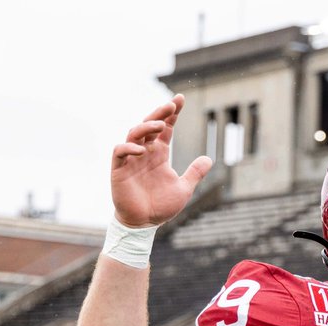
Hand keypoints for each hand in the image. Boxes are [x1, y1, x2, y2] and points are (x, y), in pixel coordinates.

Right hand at [111, 95, 212, 227]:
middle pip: (149, 125)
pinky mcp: (119, 169)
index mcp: (159, 154)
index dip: (171, 114)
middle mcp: (144, 152)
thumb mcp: (183, 188)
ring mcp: (131, 159)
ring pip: (134, 134)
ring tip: (160, 125)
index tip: (180, 99)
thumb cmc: (161, 206)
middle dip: (159, 113)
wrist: (144, 223)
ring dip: (146, 127)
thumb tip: (208, 158)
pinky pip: (120, 152)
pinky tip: (142, 150)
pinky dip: (129, 148)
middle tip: (171, 104)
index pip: (165, 129)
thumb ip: (194, 173)